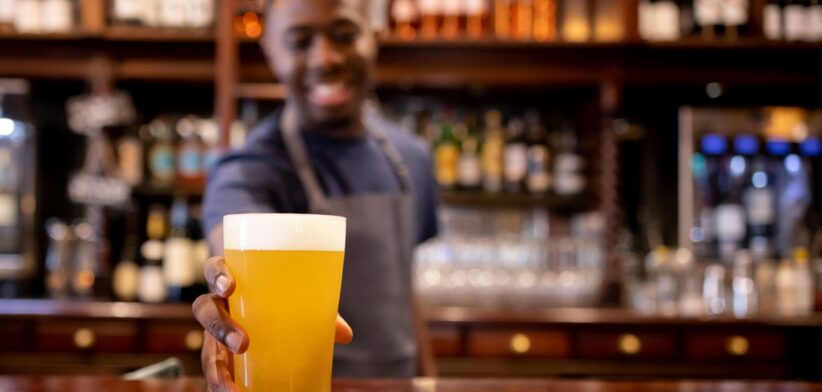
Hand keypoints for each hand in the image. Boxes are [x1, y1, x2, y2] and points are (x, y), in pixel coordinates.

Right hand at [193, 256, 353, 391]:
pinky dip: (222, 388)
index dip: (217, 275)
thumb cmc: (277, 300)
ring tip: (233, 390)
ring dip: (216, 371)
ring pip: (204, 350)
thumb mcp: (295, 300)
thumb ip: (317, 312)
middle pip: (204, 310)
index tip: (230, 287)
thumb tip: (345, 334)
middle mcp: (218, 307)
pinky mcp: (219, 359)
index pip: (214, 270)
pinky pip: (215, 374)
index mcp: (232, 284)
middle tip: (242, 343)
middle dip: (219, 327)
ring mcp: (214, 334)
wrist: (261, 314)